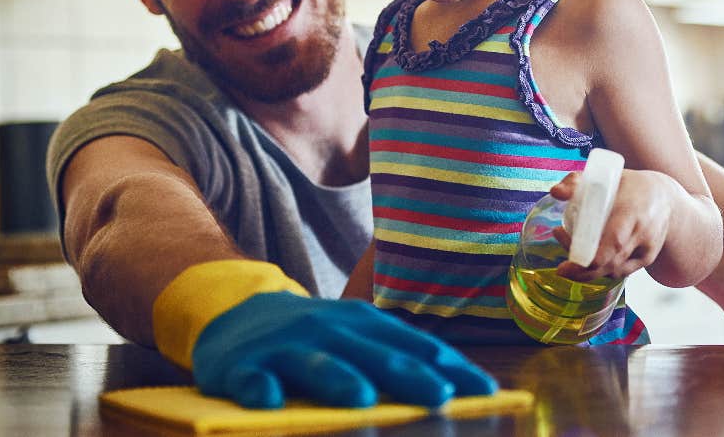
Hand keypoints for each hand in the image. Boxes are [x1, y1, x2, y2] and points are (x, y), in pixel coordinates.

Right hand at [193, 292, 498, 408]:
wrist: (237, 320)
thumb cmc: (314, 340)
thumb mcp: (355, 340)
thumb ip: (395, 360)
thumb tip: (452, 391)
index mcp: (364, 325)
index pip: (415, 346)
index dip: (451, 367)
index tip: (486, 391)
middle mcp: (329, 329)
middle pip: (374, 354)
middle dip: (409, 375)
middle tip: (440, 396)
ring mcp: (285, 346)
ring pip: (316, 362)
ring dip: (339, 379)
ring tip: (362, 399)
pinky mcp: (243, 366)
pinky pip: (251, 378)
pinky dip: (259, 388)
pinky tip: (270, 402)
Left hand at [551, 168, 674, 282]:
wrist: (667, 199)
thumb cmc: (631, 186)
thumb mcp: (606, 177)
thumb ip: (577, 181)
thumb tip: (555, 193)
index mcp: (632, 210)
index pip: (614, 241)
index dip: (589, 256)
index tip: (566, 259)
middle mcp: (642, 233)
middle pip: (609, 262)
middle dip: (581, 268)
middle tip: (562, 266)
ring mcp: (647, 249)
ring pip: (613, 271)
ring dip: (588, 270)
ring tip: (572, 254)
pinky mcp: (646, 260)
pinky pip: (619, 272)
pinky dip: (601, 271)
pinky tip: (589, 262)